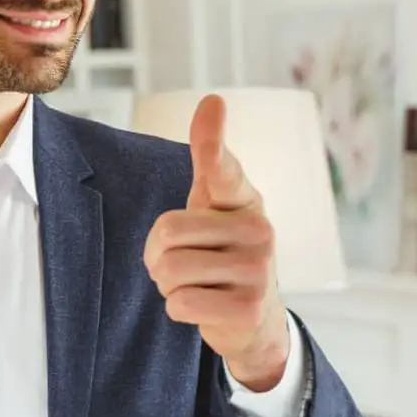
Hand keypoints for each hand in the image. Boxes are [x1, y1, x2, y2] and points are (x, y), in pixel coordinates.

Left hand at [144, 94, 289, 390]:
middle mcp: (260, 231)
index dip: (213, 142)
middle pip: (167, 233)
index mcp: (245, 199)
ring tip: (193, 284)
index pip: (224, 168)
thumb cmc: (222, 249)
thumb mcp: (213, 202)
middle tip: (179, 262)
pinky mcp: (249, 308)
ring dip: (167, 284)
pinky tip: (204, 306)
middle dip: (157, 255)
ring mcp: (259, 272)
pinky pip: (180, 303)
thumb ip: (209, 157)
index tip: (213, 102)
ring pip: (170, 271)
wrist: (253, 318)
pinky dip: (178, 308)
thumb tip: (213, 97)